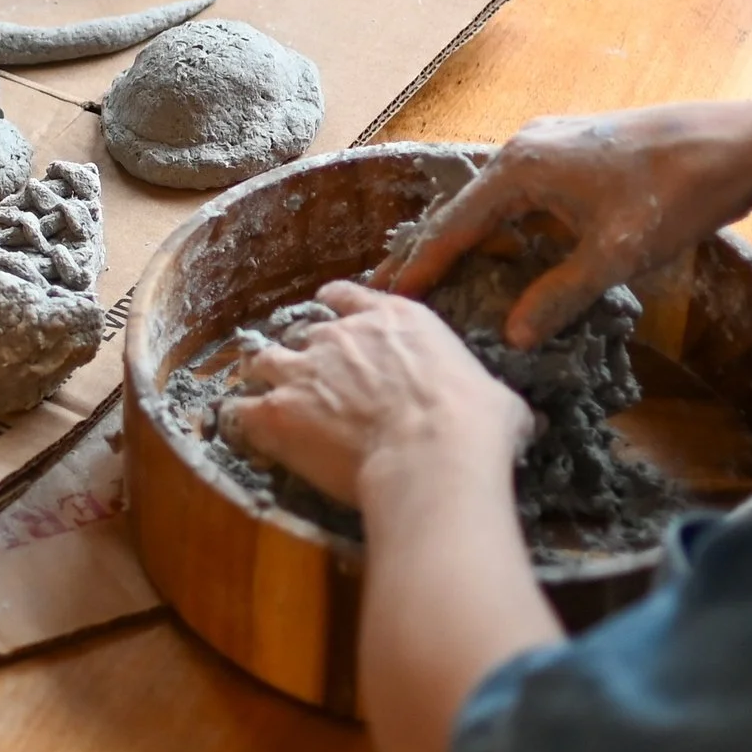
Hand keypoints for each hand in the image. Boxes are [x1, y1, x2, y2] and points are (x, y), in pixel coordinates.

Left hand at [226, 282, 530, 508]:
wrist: (432, 456)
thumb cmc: (475, 427)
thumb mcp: (495, 398)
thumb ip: (484, 395)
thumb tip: (510, 415)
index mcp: (394, 319)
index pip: (346, 296)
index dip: (336, 310)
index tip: (332, 323)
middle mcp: (340, 335)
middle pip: (303, 332)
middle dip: (304, 356)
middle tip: (312, 384)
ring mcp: (302, 368)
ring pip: (262, 360)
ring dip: (265, 380)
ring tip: (269, 401)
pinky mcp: (276, 409)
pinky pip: (241, 410)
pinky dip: (242, 421)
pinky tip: (246, 433)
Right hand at [373, 107, 751, 348]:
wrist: (741, 143)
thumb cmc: (679, 192)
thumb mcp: (616, 254)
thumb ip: (560, 295)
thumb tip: (512, 337)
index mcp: (520, 166)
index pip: (454, 225)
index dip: (421, 265)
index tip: (388, 297)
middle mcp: (523, 149)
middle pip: (462, 210)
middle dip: (427, 251)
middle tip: (387, 291)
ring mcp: (549, 146)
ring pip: (489, 203)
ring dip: (462, 240)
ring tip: (430, 277)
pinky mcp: (573, 154)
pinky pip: (516, 196)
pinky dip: (496, 228)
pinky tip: (494, 253)